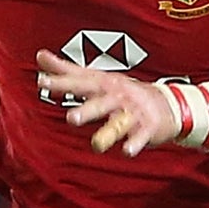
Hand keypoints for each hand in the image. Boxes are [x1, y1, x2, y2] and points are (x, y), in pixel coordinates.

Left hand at [35, 49, 180, 157]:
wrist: (168, 103)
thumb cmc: (125, 92)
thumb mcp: (97, 78)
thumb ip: (68, 70)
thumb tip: (41, 57)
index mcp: (104, 83)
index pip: (80, 82)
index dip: (62, 82)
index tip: (42, 82)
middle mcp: (118, 96)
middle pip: (100, 102)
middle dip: (87, 110)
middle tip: (71, 118)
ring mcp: (134, 112)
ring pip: (119, 122)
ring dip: (108, 132)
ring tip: (96, 144)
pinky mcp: (148, 127)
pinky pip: (140, 136)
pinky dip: (134, 144)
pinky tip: (127, 151)